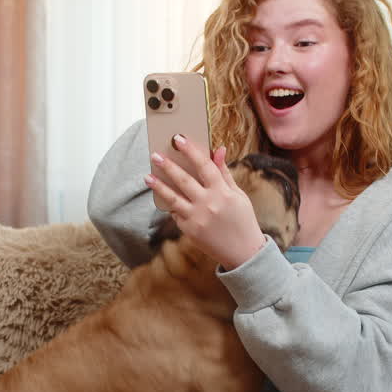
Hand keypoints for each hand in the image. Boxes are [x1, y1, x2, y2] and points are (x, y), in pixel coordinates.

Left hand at [146, 135, 266, 268]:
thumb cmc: (243, 220)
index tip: (178, 139)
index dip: (191, 151)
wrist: (244, 253)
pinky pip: (176, 214)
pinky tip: (163, 198)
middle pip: (184, 180)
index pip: (204, 165)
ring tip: (147, 176)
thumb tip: (218, 150)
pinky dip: (170, 205)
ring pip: (172, 198)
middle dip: (168, 166)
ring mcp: (197, 218)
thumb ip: (224, 173)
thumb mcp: (238, 195)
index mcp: (223, 192)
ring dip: (158, 186)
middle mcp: (208, 204)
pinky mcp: (189, 230)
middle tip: (155, 155)